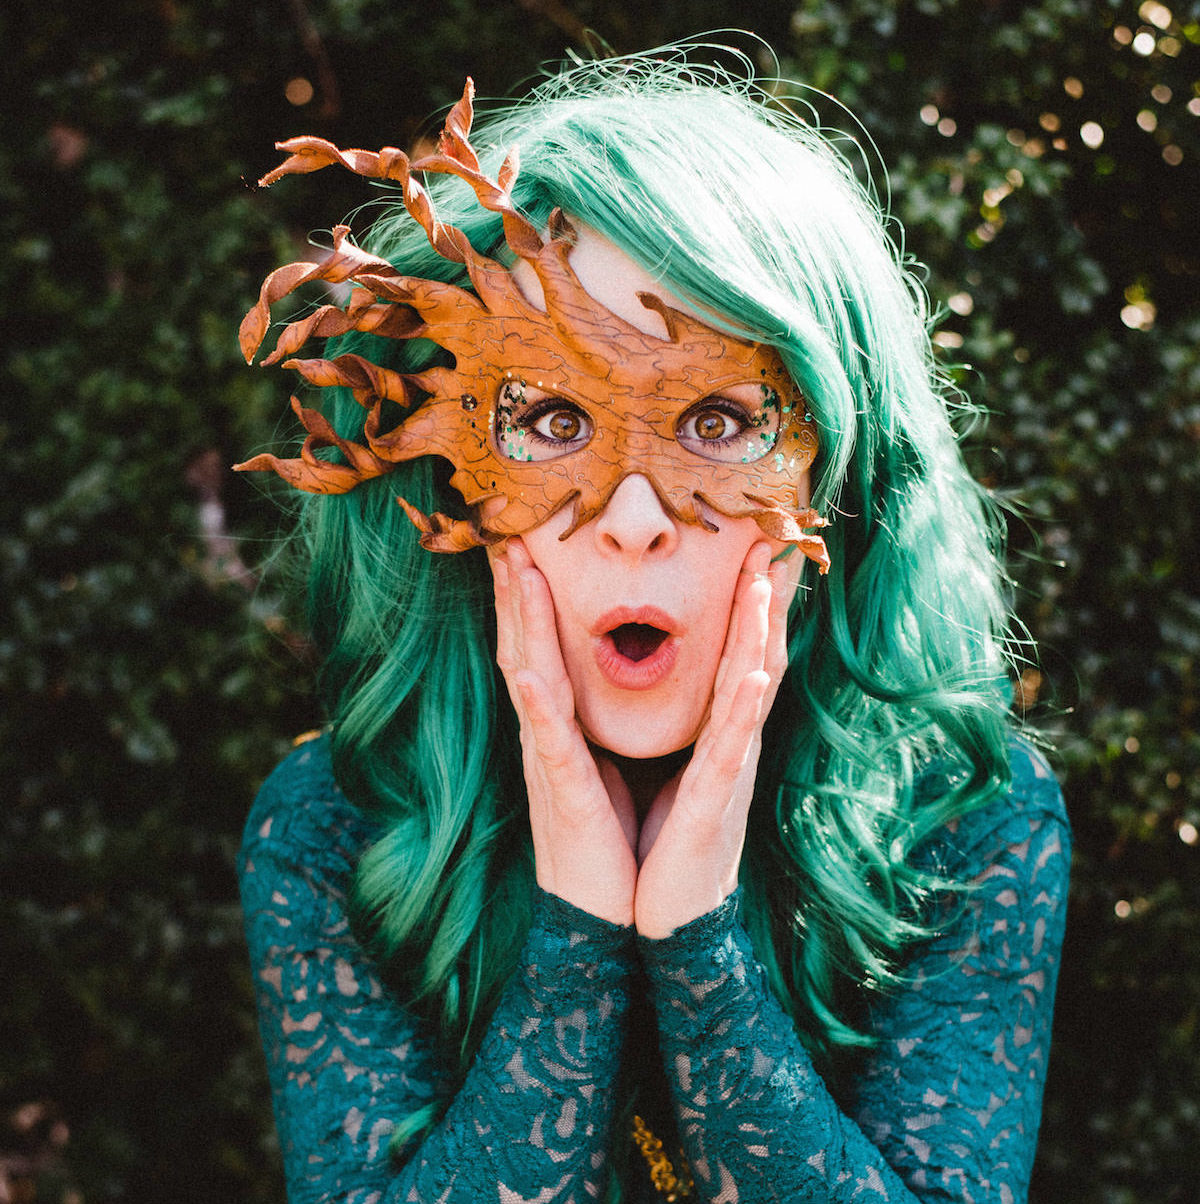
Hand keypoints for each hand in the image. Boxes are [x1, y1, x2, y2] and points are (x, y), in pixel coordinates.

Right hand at [491, 540, 637, 925]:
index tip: (530, 539)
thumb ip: (591, 723)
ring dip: (522, 622)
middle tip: (506, 528)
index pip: (542, 646)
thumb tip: (596, 683)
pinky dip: (537, 705)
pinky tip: (528, 672)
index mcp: (562, 726)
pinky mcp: (565, 796)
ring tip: (515, 570)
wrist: (598, 918)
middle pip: (525, 646)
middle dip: (516, 588)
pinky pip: (551, 744)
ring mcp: (549, 763)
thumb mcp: (601, 768)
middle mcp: (547, 735)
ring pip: (529, 678)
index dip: (532, 594)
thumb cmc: (604, 839)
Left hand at [633, 542, 797, 938]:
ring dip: (760, 635)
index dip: (748, 600)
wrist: (672, 917)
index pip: (736, 651)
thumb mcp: (675, 769)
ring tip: (766, 584)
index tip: (753, 543)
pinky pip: (728, 750)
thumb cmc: (670, 839)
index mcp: (714, 730)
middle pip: (756, 656)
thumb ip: (684, 724)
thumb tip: (679, 681)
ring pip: (751, 691)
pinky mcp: (715, 804)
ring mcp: (729, 770)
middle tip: (774, 539)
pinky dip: (741, 710)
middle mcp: (731, 741)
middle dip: (764, 598)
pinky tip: (753, 675)